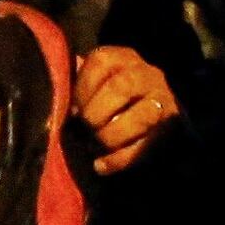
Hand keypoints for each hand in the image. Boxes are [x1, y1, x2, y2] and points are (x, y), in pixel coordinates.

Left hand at [72, 44, 181, 175]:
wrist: (160, 120)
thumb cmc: (119, 101)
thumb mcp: (101, 83)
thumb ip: (80, 84)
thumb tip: (55, 97)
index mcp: (125, 59)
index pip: (101, 61)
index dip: (82, 87)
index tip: (73, 109)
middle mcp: (148, 75)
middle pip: (121, 87)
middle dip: (95, 112)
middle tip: (84, 128)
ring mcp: (164, 103)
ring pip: (140, 116)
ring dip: (109, 136)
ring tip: (94, 146)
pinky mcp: (169, 133)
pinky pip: (144, 147)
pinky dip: (118, 160)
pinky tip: (100, 165)